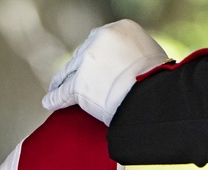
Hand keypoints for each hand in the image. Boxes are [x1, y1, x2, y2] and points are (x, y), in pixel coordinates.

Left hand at [43, 19, 168, 124]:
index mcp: (120, 29)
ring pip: (69, 71)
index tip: (91, 62)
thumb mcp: (150, 53)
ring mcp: (87, 62)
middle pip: (82, 54)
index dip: (93, 54)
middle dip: (76, 66)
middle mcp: (100, 40)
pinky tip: (48, 102)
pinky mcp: (79, 84)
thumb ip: (134, 53)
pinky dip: (55, 98)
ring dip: (60, 80)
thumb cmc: (159, 79)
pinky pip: (63, 91)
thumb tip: (132, 64)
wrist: (153, 94)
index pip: (100, 41)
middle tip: (69, 76)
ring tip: (53, 88)